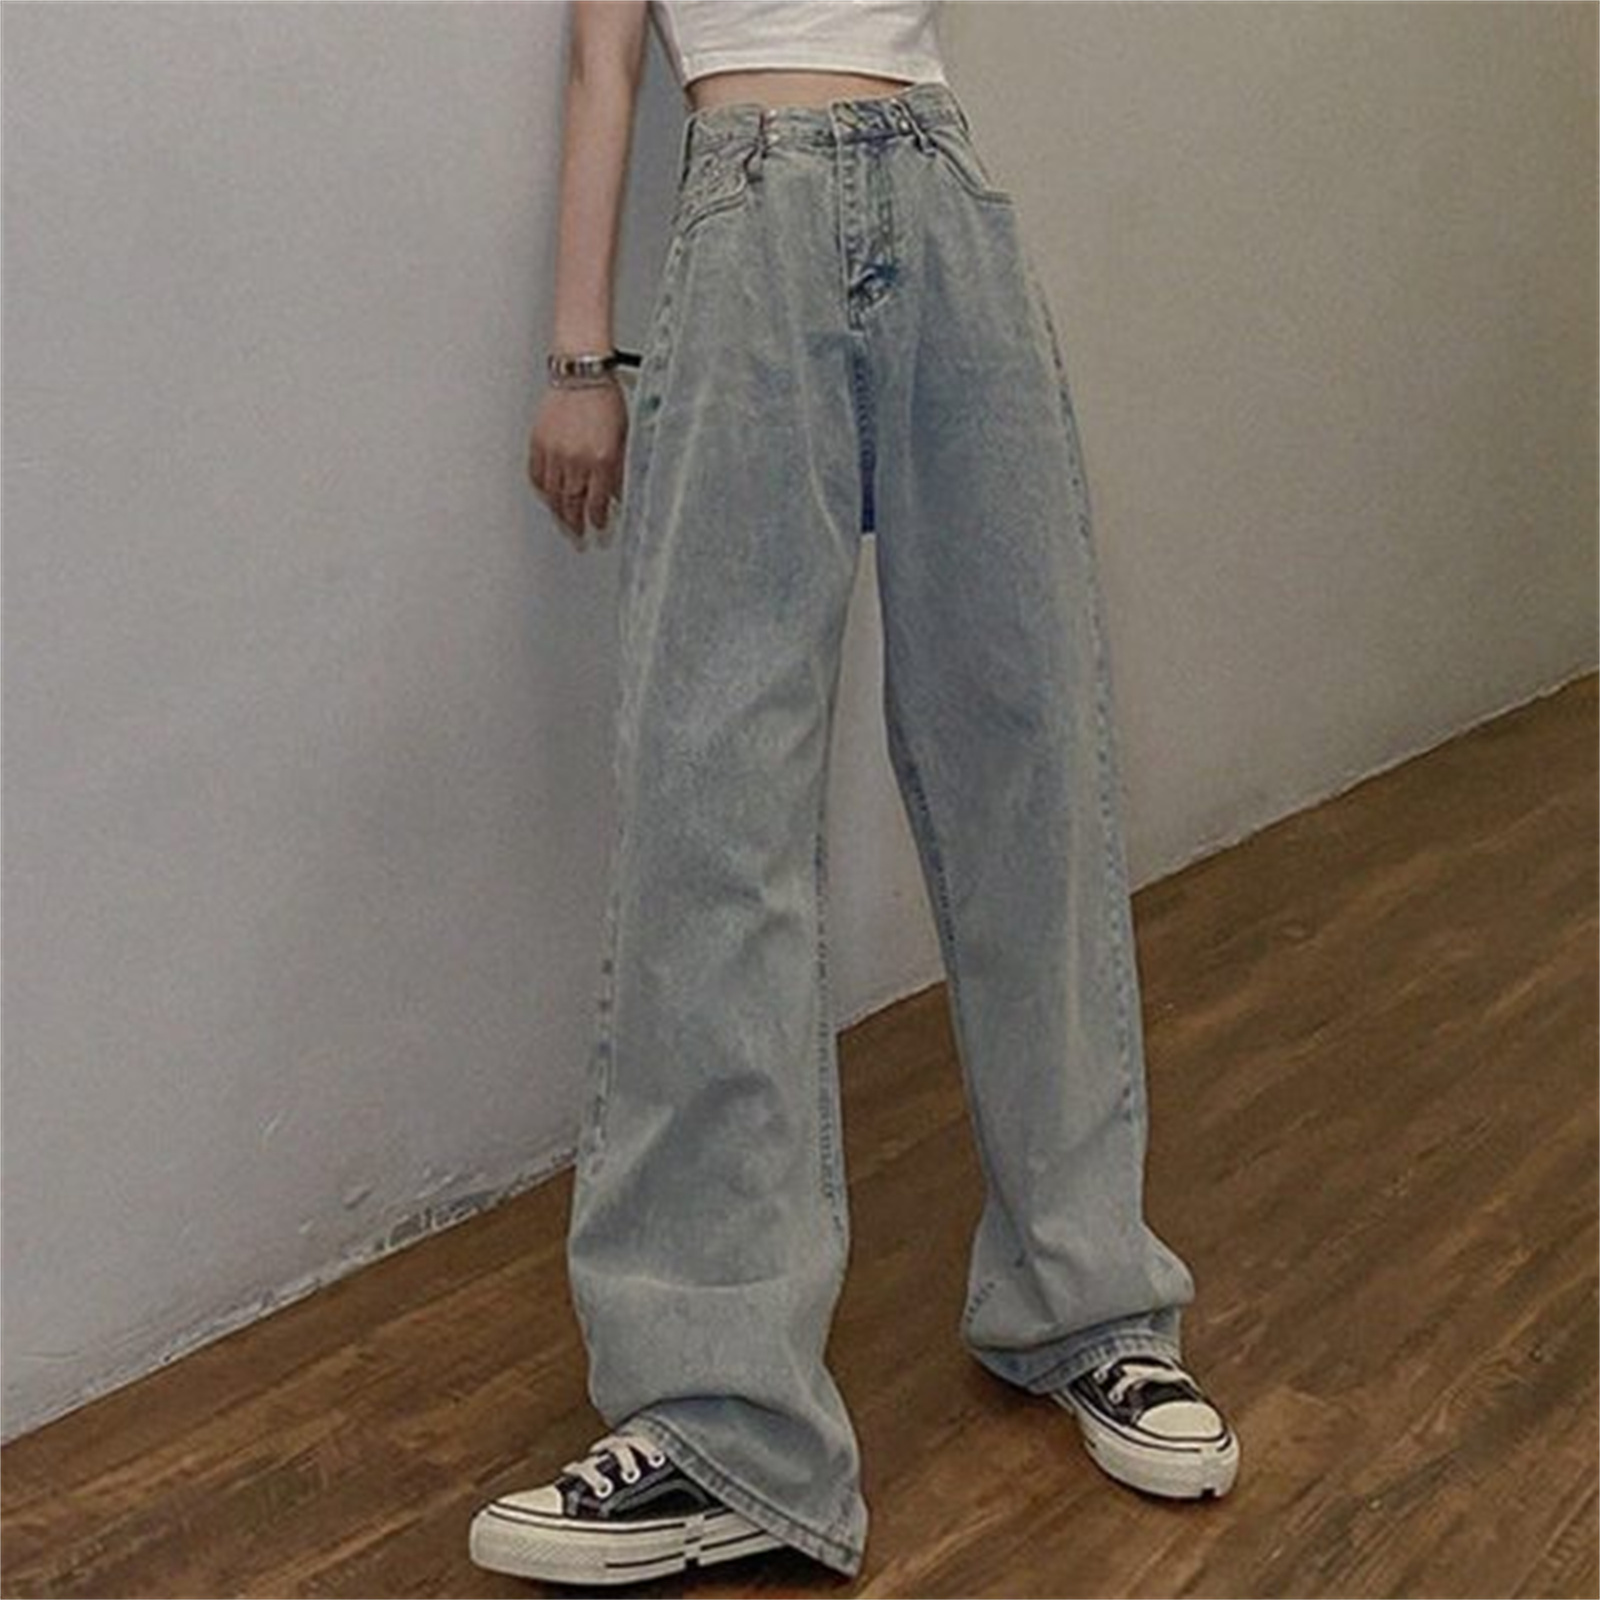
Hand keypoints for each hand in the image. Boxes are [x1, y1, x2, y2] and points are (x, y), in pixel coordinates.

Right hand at [528, 380, 628, 548]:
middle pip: (572, 503)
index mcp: (601, 460)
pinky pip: (537, 474)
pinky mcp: (539, 443)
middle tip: (578, 534)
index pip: (597, 503)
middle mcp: (576, 460)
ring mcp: (555, 453)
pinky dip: (542, 488)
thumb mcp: (624, 437)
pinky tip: (547, 494)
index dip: (598, 519)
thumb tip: (618, 494)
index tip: (598, 526)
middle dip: (575, 522)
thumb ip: (620, 469)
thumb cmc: (605, 398)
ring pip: (553, 493)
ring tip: (562, 520)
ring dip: (558, 510)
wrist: (581, 372)